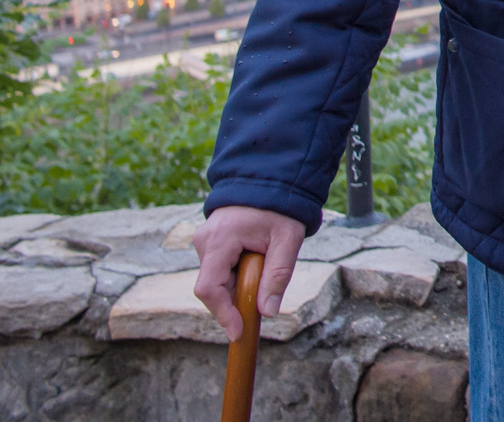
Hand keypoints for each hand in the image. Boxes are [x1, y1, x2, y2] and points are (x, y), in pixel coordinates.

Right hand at [191, 205, 306, 340]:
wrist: (270, 182)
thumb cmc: (280, 209)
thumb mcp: (288, 240)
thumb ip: (277, 275)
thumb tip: (267, 313)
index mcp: (220, 239)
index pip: (209, 287)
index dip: (222, 314)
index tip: (238, 332)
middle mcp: (205, 241)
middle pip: (213, 287)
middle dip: (235, 300)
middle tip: (262, 303)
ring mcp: (204, 242)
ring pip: (217, 280)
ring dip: (239, 285)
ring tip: (265, 264)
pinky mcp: (210, 244)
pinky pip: (220, 270)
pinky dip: (236, 277)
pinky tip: (255, 265)